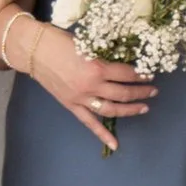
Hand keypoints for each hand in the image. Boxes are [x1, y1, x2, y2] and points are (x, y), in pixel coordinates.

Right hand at [13, 15, 153, 152]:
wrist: (33, 50)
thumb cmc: (59, 41)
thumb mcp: (87, 43)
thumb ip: (103, 56)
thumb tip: (121, 61)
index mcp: (97, 68)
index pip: (126, 74)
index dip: (140, 74)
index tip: (149, 74)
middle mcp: (92, 87)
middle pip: (123, 93)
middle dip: (141, 92)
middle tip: (152, 90)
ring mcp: (81, 99)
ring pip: (111, 109)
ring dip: (130, 110)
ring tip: (143, 107)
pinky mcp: (71, 106)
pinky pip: (89, 123)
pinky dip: (103, 134)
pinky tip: (115, 144)